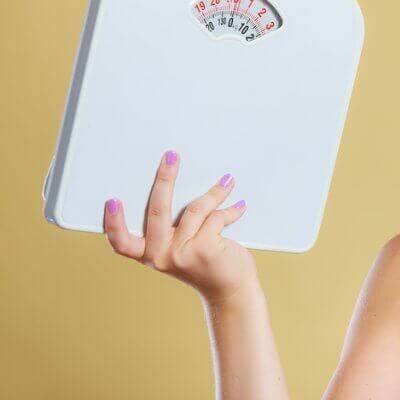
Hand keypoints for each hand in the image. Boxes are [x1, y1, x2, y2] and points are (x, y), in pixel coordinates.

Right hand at [103, 149, 260, 304]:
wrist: (231, 291)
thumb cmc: (206, 265)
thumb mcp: (181, 250)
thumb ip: (176, 229)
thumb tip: (185, 189)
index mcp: (150, 255)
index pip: (122, 242)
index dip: (114, 223)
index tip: (112, 201)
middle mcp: (161, 255)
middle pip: (157, 209)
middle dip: (164, 178)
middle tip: (172, 156)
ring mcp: (182, 252)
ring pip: (195, 208)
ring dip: (215, 192)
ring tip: (227, 181)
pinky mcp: (204, 248)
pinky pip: (215, 216)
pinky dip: (230, 209)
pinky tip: (239, 205)